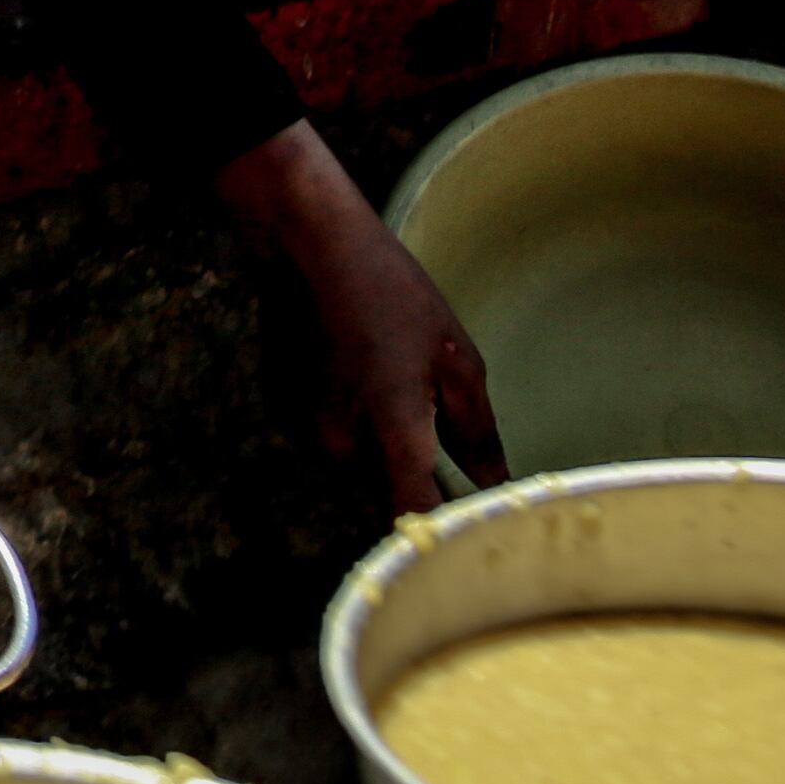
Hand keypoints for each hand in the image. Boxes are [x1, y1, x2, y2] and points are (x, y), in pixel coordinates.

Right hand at [217, 123, 498, 511]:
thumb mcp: (455, 358)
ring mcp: (309, 433)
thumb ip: (475, 431)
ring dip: (391, 476)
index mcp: (390, 434)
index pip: (414, 518)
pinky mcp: (292, 415)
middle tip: (465, 497)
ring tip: (427, 452)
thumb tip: (493, 482)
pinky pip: (338, 449)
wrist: (306, 247)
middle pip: (385, 504)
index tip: (477, 535)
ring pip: (360, 479)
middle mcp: (341, 447)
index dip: (445, 536)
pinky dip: (363, 445)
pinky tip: (381, 407)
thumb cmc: (389, 292)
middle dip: (421, 507)